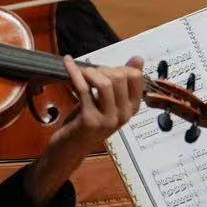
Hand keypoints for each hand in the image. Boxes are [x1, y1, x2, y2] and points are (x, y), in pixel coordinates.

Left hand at [23, 57, 145, 206]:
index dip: (119, 67)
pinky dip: (74, 72)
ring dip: (90, 72)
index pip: (135, 77)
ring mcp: (108, 119)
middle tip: (90, 73)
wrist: (70, 148)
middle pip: (119, 77)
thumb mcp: (107, 101)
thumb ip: (121, 81)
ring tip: (82, 73)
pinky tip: (67, 63)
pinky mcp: (89, 120)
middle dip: (103, 69)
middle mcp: (124, 115)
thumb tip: (138, 58)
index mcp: (132, 109)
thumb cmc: (88, 121)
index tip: (105, 70)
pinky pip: (83, 89)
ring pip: (105, 83)